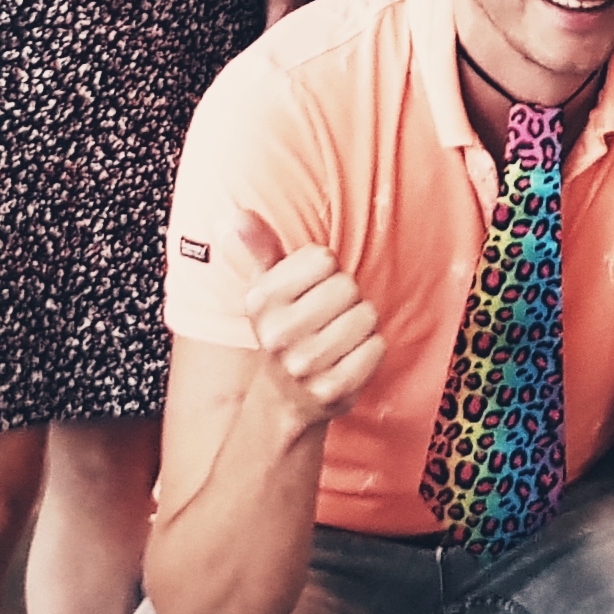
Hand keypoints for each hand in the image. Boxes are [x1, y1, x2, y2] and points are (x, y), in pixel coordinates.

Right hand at [225, 211, 384, 441]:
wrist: (284, 398)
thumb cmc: (284, 330)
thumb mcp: (268, 289)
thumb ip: (259, 247)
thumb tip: (236, 215)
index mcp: (261, 300)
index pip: (323, 259)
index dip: (326, 272)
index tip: (311, 291)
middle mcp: (278, 334)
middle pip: (348, 286)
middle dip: (347, 298)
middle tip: (328, 318)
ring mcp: (305, 365)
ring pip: (366, 316)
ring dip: (361, 325)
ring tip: (338, 337)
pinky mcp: (333, 389)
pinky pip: (376, 347)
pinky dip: (371, 350)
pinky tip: (349, 358)